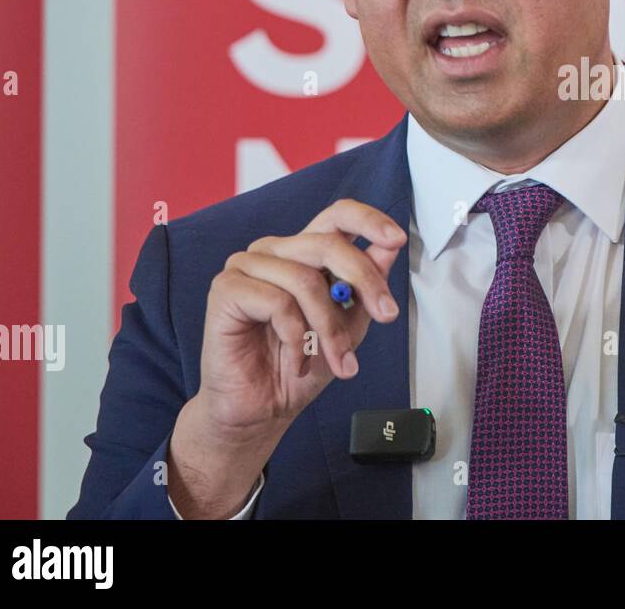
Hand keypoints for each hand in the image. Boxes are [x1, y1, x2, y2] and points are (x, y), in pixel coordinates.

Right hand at [168, 198, 405, 516]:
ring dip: (328, 327)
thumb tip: (389, 249)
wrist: (262, 409)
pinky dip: (295, 338)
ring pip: (305, 279)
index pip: (337, 215)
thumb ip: (365, 286)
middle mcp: (275, 250)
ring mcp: (247, 265)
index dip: (370, 220)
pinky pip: (276, 303)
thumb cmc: (302, 364)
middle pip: (328, 244)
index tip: (398, 240)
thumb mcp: (349, 324)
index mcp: (304, 251)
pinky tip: (295, 360)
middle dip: (364, 282)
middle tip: (386, 315)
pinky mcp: (226, 288)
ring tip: (337, 360)